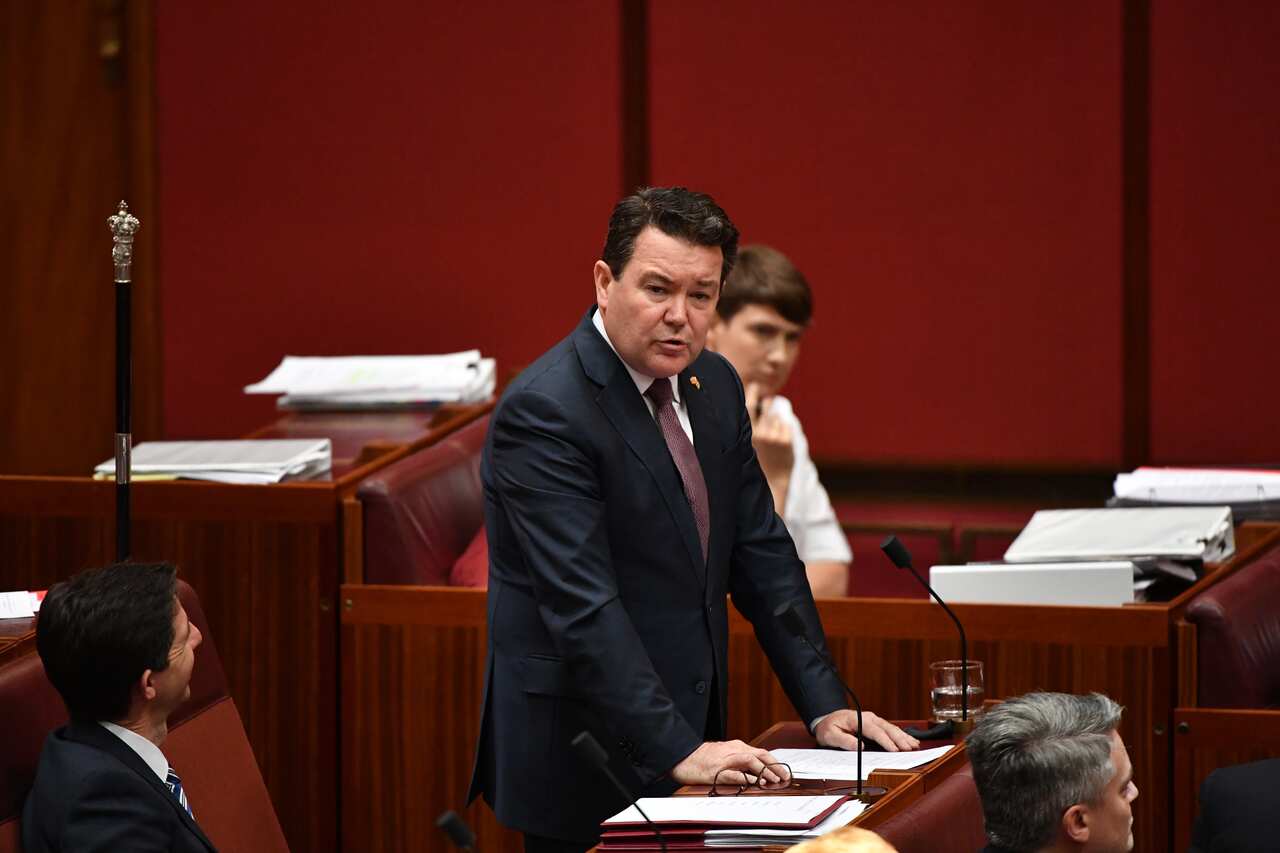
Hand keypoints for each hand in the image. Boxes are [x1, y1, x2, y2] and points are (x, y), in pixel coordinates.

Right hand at [670, 740, 788, 785]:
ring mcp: (725, 760)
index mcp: (737, 747)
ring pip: (750, 761)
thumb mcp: (724, 755)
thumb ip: (740, 762)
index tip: (784, 773)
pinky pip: (733, 773)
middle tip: (784, 778)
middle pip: (760, 755)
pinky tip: (752, 784)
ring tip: (772, 781)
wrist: (683, 756)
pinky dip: (745, 778)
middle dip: (775, 767)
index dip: (775, 763)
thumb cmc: (703, 758)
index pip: (762, 753)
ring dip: (763, 771)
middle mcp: (734, 751)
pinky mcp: (716, 770)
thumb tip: (756, 773)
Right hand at [745, 383, 793, 490]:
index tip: (755, 385)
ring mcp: (775, 437)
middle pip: (767, 409)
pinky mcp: (787, 441)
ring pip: (777, 417)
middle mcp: (761, 434)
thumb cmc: (758, 460)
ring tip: (772, 430)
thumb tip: (755, 404)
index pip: (749, 407)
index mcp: (748, 434)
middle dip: (768, 403)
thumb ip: (749, 426)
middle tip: (768, 402)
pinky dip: (783, 428)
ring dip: (775, 419)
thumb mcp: (748, 443)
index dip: (752, 393)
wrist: (772, 481)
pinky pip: (785, 425)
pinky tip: (778, 437)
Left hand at [814, 709, 920, 752]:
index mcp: (858, 719)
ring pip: (891, 728)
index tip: (895, 750)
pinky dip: (902, 735)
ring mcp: (873, 720)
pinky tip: (911, 741)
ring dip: (903, 737)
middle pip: (887, 728)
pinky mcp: (876, 725)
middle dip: (899, 739)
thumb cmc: (829, 727)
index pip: (874, 730)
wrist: (827, 720)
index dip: (886, 740)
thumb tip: (858, 746)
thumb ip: (843, 740)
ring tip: (914, 746)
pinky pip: (891, 730)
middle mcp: (868, 718)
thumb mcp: (830, 735)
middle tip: (910, 749)